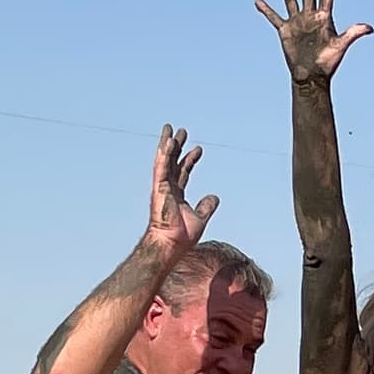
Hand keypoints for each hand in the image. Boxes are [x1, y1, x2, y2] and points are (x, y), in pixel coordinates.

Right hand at [145, 125, 215, 252]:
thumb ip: (206, 206)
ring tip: (170, 129)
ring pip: (164, 160)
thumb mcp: (200, 218)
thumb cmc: (181, 236)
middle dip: (177, 146)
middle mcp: (167, 188)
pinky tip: (169, 141)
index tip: (199, 149)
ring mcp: (161, 187)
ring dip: (167, 144)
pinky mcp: (158, 187)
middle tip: (181, 132)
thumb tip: (215, 197)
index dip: (190, 160)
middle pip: (172, 162)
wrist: (170, 244)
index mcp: (176, 195)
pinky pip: (161, 167)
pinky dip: (165, 154)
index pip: (183, 172)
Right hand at [255, 0, 370, 83]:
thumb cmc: (327, 62)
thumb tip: (370, 28)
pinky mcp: (285, 31)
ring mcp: (297, 23)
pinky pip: (274, 18)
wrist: (311, 76)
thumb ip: (353, 33)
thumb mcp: (340, 45)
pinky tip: (259, 1)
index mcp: (324, 18)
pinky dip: (266, 10)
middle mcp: (310, 17)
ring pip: (291, 2)